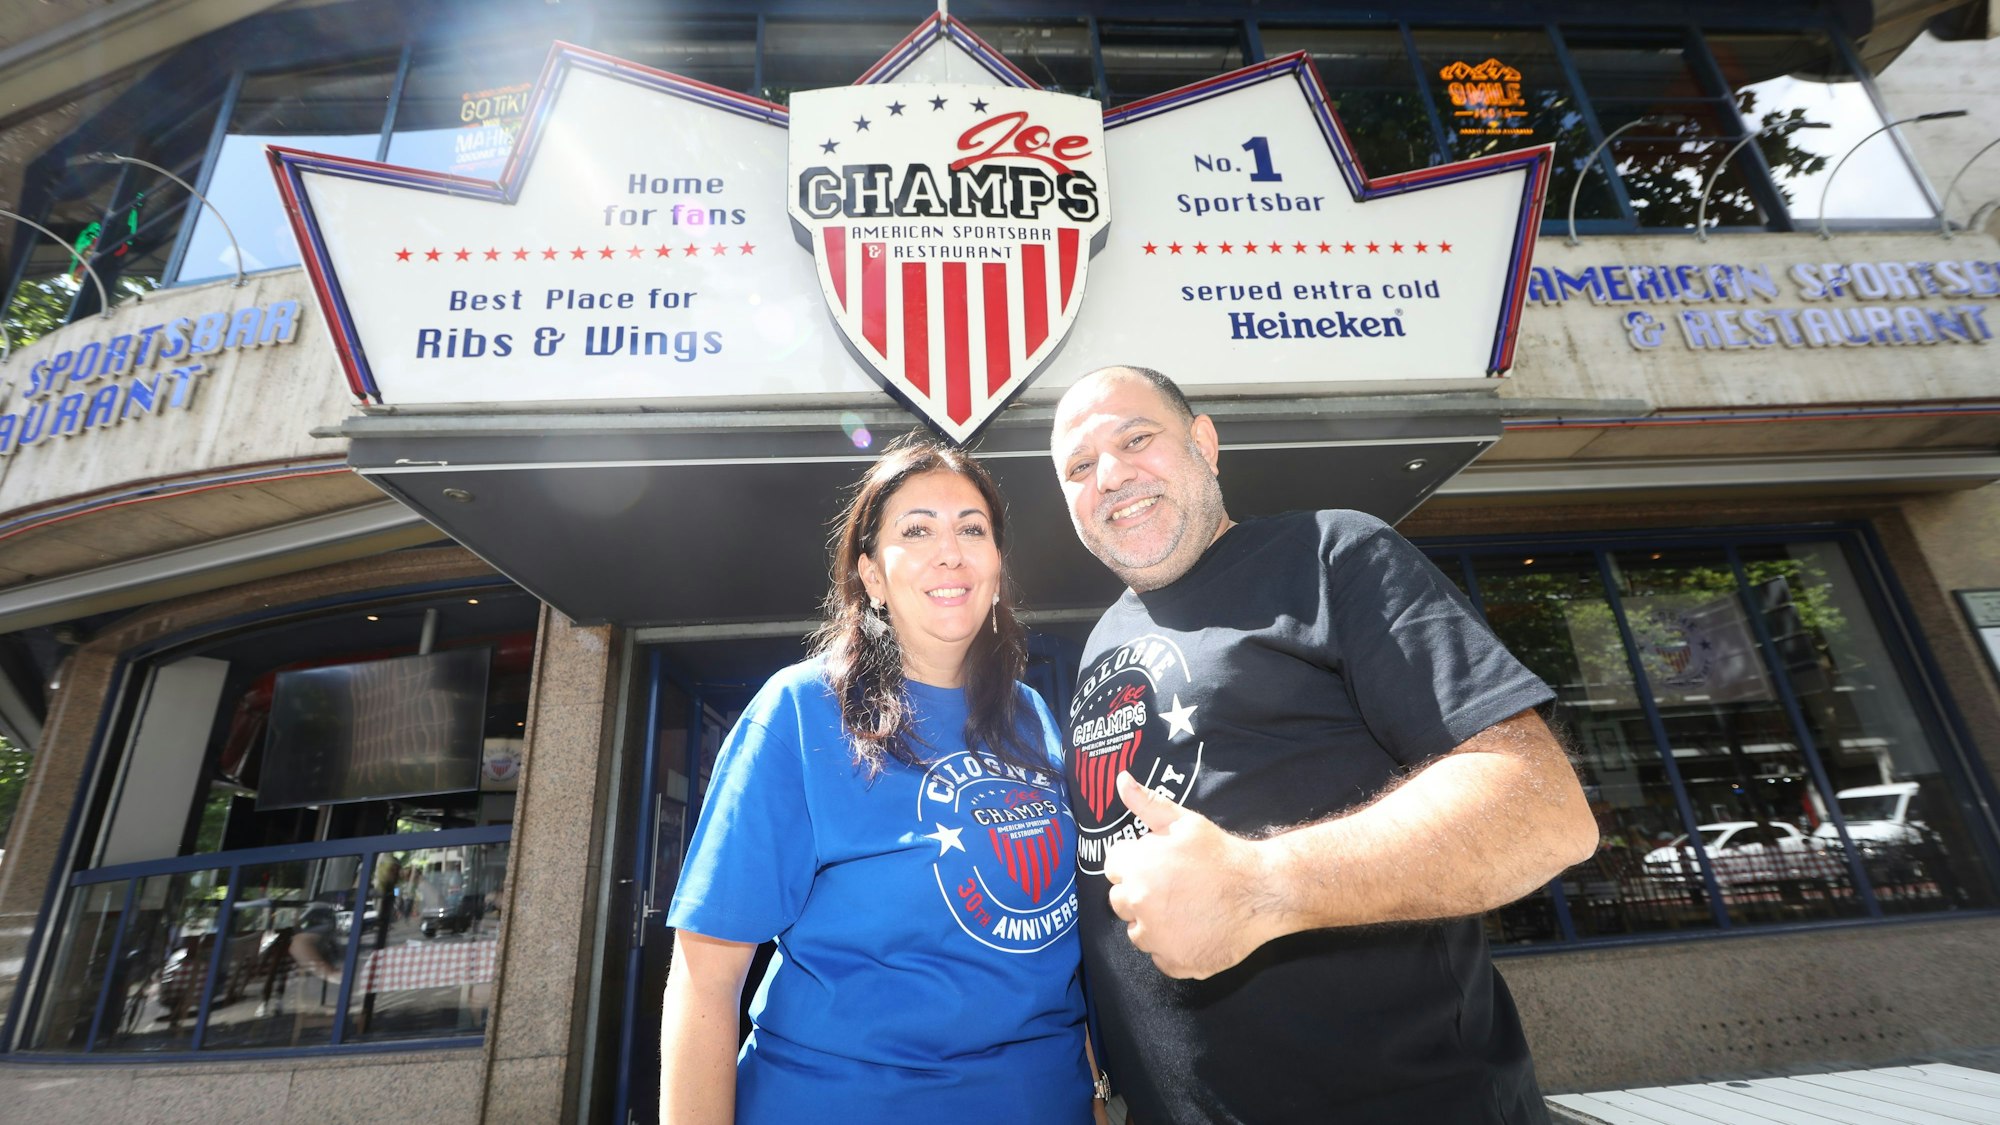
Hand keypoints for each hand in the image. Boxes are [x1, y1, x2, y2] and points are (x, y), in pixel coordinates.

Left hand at [1102, 771, 1276, 978]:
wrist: (1261, 892)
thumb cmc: (1222, 854)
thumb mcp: (1185, 823)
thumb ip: (1147, 804)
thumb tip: (1120, 779)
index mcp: (1137, 868)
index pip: (1113, 866)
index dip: (1135, 862)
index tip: (1158, 864)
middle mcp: (1139, 905)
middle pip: (1120, 901)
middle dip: (1140, 892)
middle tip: (1174, 886)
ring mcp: (1157, 939)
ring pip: (1138, 932)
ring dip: (1153, 923)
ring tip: (1186, 908)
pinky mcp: (1176, 963)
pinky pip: (1161, 957)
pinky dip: (1173, 947)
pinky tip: (1195, 929)